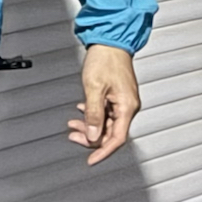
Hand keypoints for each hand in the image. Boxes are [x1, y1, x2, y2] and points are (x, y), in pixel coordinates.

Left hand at [68, 45, 140, 165]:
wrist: (110, 42)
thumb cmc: (105, 60)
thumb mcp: (94, 88)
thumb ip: (93, 114)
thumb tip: (93, 135)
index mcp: (127, 107)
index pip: (116, 139)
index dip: (103, 152)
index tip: (91, 160)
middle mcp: (128, 106)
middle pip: (110, 133)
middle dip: (91, 137)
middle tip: (73, 136)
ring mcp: (123, 101)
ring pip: (106, 123)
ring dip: (89, 125)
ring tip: (73, 123)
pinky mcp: (117, 96)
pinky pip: (106, 112)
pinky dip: (92, 115)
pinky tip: (82, 112)